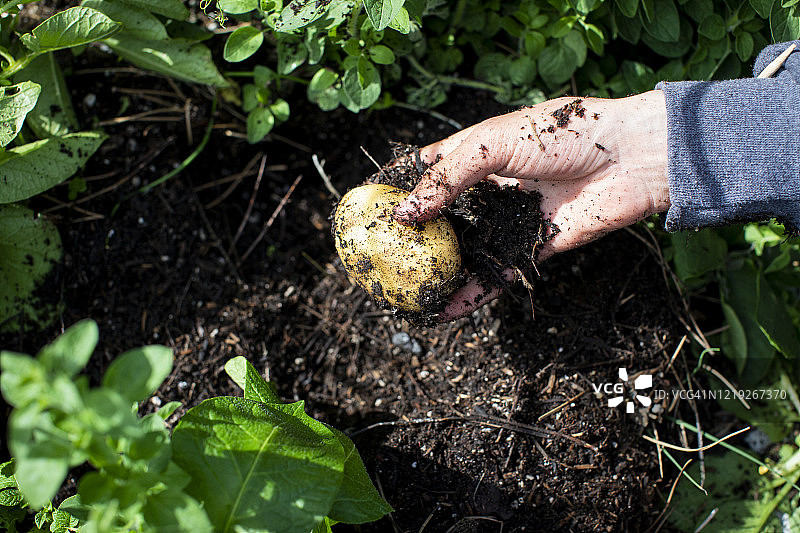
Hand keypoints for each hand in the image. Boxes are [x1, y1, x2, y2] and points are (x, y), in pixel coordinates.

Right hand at [393, 90, 669, 320]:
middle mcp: (489, 188)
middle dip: (412, 237)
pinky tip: (445, 310)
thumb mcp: (494, 144)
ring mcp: (509, 219)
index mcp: (476, 153)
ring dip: (438, 271)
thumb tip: (405, 215)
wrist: (631, 159)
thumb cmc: (566, 134)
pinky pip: (496, 274)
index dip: (396, 186)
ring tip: (406, 293)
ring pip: (465, 250)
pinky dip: (472, 294)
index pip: (426, 170)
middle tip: (379, 259)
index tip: (364, 206)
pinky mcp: (532, 247)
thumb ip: (448, 179)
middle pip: (441, 216)